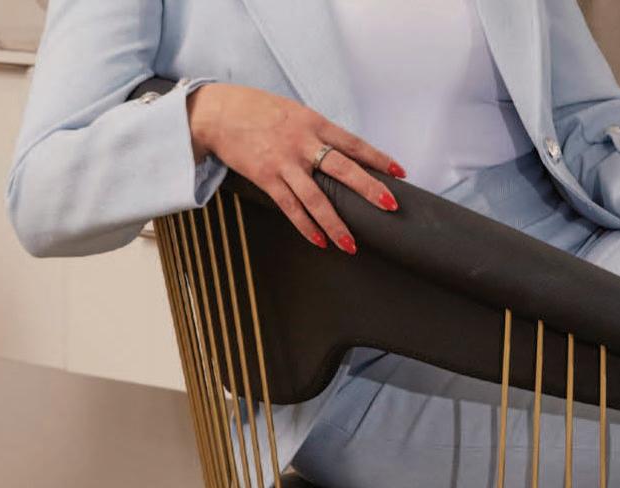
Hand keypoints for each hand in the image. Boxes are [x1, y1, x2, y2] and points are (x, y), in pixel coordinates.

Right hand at [187, 83, 405, 253]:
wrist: (219, 113)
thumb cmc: (256, 111)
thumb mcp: (293, 113)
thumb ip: (315, 133)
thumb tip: (337, 154)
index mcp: (314, 123)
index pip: (354, 143)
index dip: (378, 158)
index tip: (400, 172)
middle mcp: (303, 143)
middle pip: (343, 169)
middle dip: (368, 189)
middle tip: (389, 206)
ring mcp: (284, 163)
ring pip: (316, 198)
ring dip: (335, 223)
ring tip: (350, 244)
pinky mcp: (266, 178)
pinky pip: (290, 207)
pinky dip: (305, 226)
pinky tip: (319, 241)